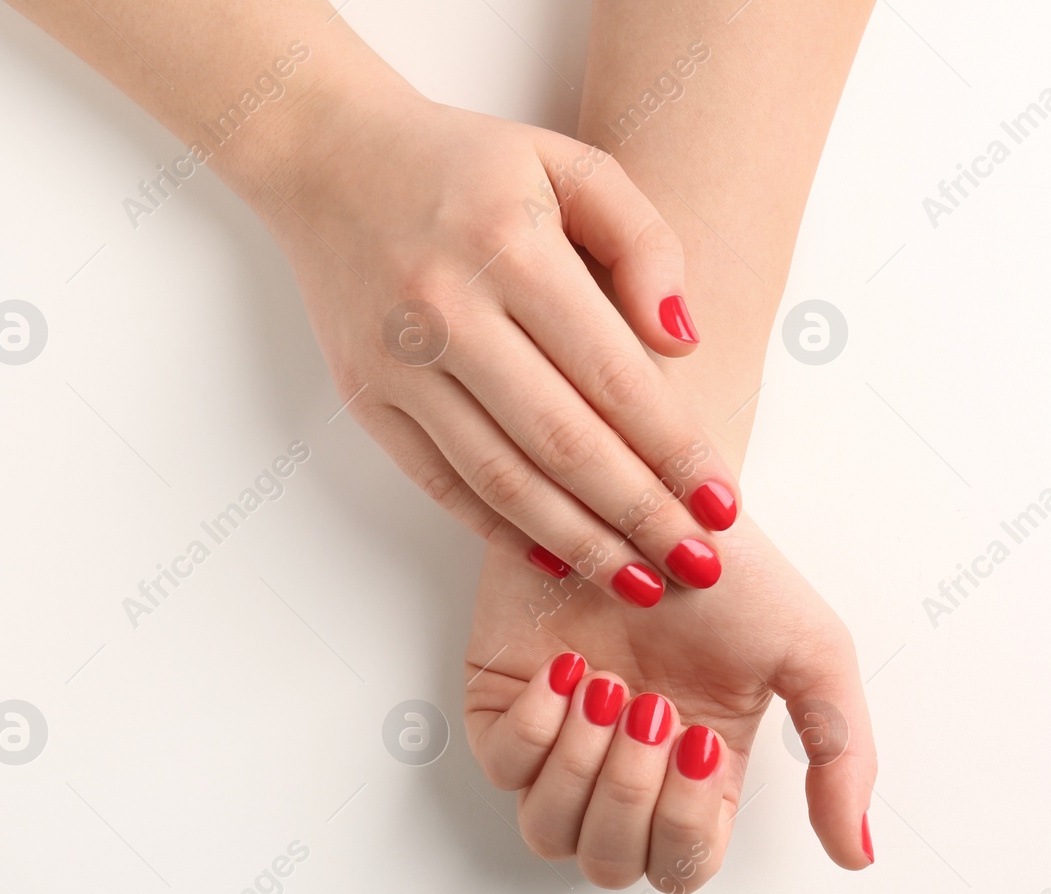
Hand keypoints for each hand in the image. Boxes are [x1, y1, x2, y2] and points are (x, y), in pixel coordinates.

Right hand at [256, 83, 741, 606]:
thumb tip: (682, 342)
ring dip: (579, 541)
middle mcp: (447, 310)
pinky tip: (557, 557)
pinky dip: (501, 529)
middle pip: (564, 441)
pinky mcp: (364, 398)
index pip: (614, 375)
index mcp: (509, 247)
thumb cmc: (467, 166)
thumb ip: (642, 242)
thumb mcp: (570, 165)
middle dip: (640, 514)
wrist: (328, 157)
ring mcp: (398, 362)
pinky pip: (441, 482)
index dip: (675, 450)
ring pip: (502, 477)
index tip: (722, 504)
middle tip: (698, 565)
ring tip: (638, 579)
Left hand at [462, 516, 876, 892]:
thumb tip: (858, 856)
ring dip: (581, 767)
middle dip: (630, 792)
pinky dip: (534, 728)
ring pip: (548, 830)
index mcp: (701, 778)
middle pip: (610, 860)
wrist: (656, 490)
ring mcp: (559, 744)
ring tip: (608, 684)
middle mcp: (627, 771)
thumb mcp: (813, 652)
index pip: (682, 865)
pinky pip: (500, 765)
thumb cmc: (730, 565)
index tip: (697, 740)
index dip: (685, 828)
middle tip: (651, 707)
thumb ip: (842, 754)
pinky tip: (568, 668)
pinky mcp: (504, 705)